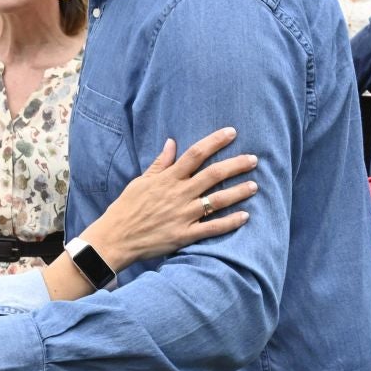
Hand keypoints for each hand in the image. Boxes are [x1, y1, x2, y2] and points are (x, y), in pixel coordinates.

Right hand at [82, 128, 257, 270]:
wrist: (116, 238)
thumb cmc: (127, 208)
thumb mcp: (141, 181)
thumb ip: (160, 163)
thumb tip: (171, 142)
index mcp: (168, 178)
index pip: (195, 154)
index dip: (215, 141)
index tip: (231, 133)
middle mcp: (178, 194)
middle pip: (213, 174)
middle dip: (235, 165)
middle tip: (254, 159)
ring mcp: (183, 215)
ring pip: (217, 200)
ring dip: (238, 192)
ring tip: (254, 186)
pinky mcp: (185, 235)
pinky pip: (212, 228)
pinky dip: (230, 222)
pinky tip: (245, 216)